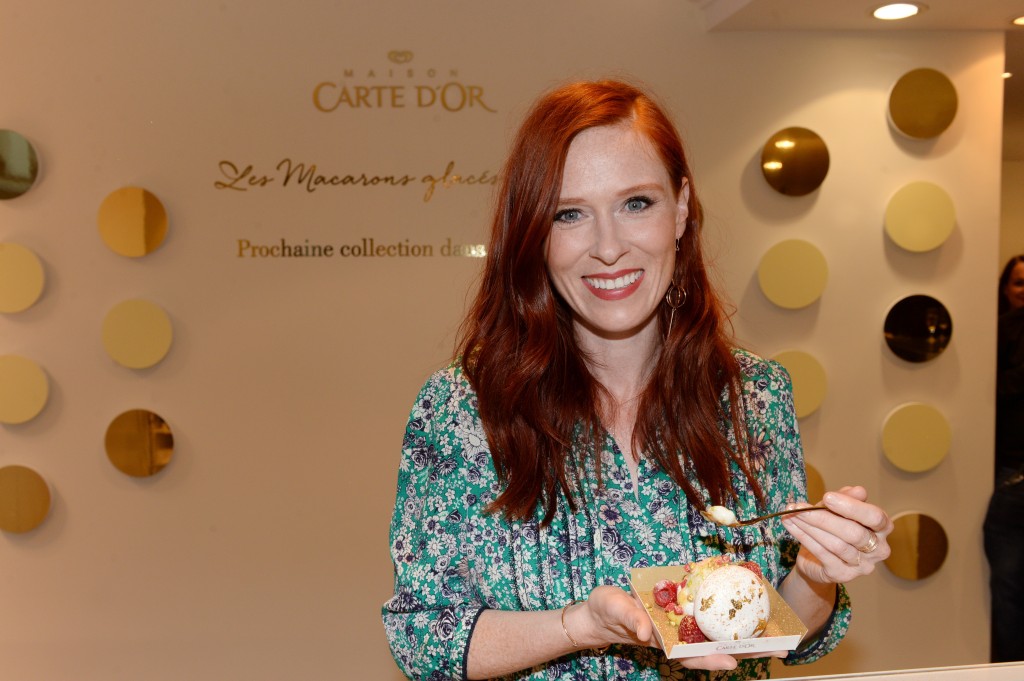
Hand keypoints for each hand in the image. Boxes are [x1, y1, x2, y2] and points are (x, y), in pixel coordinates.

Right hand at [572, 587, 785, 670]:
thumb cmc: (605, 610)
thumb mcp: (613, 608)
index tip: (733, 661)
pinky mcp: (682, 614)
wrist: (601, 610)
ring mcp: (681, 628)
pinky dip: (727, 619)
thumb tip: (644, 630)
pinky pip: (708, 618)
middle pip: (712, 648)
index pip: (690, 655)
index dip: (711, 659)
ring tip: (774, 637)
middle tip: (775, 650)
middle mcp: (676, 638)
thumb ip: (629, 618)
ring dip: (742, 638)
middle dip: (743, 650)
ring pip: (715, 636)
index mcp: (661, 641)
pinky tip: (746, 613)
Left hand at [781, 485, 892, 584]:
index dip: (853, 507)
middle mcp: (878, 550)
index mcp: (882, 528)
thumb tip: (858, 490)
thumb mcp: (836, 509)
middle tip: (800, 507)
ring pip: (836, 545)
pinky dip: (804, 537)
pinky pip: (823, 554)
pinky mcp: (842, 575)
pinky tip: (790, 525)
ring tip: (792, 514)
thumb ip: (846, 499)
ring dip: (810, 527)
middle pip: (854, 533)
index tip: (828, 496)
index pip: (875, 517)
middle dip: (824, 518)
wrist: (816, 559)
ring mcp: (862, 566)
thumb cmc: (831, 528)